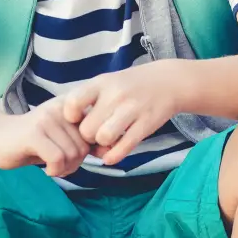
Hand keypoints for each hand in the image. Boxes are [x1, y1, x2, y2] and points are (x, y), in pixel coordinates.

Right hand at [0, 98, 91, 177]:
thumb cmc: (31, 141)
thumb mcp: (61, 138)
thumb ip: (81, 141)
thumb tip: (107, 151)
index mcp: (71, 106)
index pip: (97, 131)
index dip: (91, 151)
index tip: (76, 158)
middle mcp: (61, 109)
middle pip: (85, 146)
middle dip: (75, 163)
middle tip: (59, 166)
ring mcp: (47, 120)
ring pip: (73, 154)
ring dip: (65, 169)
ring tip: (52, 167)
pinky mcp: (34, 134)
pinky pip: (58, 159)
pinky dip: (55, 171)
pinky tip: (46, 170)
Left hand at [62, 61, 179, 165]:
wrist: (169, 82)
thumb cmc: (129, 86)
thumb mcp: (107, 82)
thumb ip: (86, 100)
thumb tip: (68, 127)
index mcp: (102, 83)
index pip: (73, 103)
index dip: (71, 117)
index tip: (78, 119)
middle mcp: (116, 95)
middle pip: (87, 129)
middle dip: (88, 136)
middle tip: (95, 134)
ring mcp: (132, 109)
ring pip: (103, 138)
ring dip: (102, 145)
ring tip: (106, 140)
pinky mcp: (147, 124)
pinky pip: (123, 148)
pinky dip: (114, 156)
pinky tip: (112, 153)